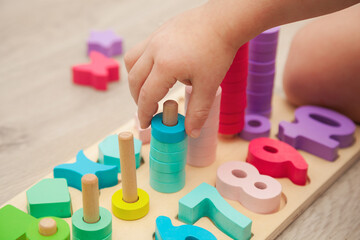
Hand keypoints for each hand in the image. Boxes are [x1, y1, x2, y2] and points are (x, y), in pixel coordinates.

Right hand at [125, 3, 240, 137]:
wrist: (223, 21)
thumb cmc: (218, 51)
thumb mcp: (209, 84)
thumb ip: (198, 111)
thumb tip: (191, 132)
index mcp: (165, 65)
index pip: (147, 95)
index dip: (144, 113)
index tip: (146, 124)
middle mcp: (154, 50)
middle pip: (134, 80)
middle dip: (138, 99)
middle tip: (148, 110)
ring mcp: (154, 38)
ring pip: (132, 62)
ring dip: (136, 80)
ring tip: (149, 90)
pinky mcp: (158, 32)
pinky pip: (140, 50)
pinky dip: (142, 65)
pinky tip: (158, 70)